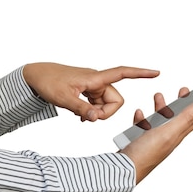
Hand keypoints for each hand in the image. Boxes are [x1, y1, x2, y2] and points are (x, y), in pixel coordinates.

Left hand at [22, 63, 159, 120]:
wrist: (36, 75)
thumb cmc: (48, 82)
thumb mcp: (63, 99)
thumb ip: (81, 109)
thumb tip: (96, 119)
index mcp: (94, 78)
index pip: (122, 72)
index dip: (140, 73)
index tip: (156, 72)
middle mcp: (96, 81)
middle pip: (115, 100)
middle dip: (106, 113)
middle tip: (88, 118)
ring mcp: (91, 86)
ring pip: (106, 104)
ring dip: (98, 113)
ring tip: (80, 116)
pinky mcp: (86, 91)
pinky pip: (97, 104)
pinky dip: (92, 111)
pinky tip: (81, 116)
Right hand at [120, 88, 192, 183]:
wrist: (124, 170)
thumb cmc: (145, 155)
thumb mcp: (168, 132)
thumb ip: (185, 118)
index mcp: (177, 135)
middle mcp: (168, 137)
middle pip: (180, 117)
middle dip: (183, 102)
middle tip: (184, 90)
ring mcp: (154, 140)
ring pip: (161, 120)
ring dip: (161, 107)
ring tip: (158, 96)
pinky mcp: (141, 141)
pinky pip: (144, 126)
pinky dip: (143, 118)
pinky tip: (139, 113)